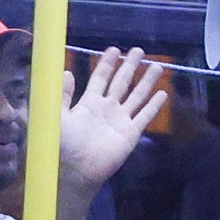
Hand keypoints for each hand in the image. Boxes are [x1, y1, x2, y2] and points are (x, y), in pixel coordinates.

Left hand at [53, 46, 170, 200]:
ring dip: (146, 81)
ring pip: (137, 96)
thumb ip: (62, 94)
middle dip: (129, 66)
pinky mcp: (130, 134)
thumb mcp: (56, 114)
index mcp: (88, 103)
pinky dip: (154, 105)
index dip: (107, 63)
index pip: (100, 78)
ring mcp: (120, 121)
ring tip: (157, 66)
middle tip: (139, 50)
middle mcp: (107, 108)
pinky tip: (163, 93)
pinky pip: (145, 116)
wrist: (74, 170)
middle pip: (121, 82)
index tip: (114, 49)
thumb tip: (66, 72)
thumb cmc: (62, 144)